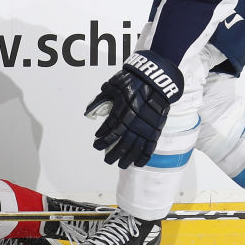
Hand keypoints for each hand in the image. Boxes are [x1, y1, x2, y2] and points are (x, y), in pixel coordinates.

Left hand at [87, 50, 183, 168]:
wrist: (156, 79)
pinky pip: (150, 146)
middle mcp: (133, 122)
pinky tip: (138, 163)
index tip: (96, 142)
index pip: (109, 130)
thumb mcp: (113, 86)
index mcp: (121, 111)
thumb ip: (101, 99)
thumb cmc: (132, 80)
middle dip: (112, 153)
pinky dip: (144, 156)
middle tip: (106, 160)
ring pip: (135, 148)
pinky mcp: (155, 128)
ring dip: (127, 158)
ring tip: (120, 165)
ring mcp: (145, 127)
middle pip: (121, 143)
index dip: (102, 138)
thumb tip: (88, 111)